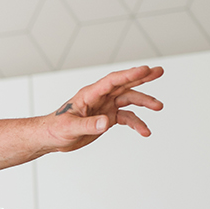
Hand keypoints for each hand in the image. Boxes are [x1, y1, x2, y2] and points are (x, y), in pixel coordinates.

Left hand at [41, 65, 164, 152]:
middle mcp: (100, 98)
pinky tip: (145, 131)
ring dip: (144, 102)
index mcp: (89, 94)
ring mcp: (105, 107)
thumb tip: (106, 122)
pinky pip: (126, 118)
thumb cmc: (55, 129)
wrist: (51, 138)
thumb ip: (88, 125)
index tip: (144, 70)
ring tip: (159, 106)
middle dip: (142, 78)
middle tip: (159, 71)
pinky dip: (137, 123)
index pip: (111, 81)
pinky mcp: (107, 118)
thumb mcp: (69, 128)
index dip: (128, 75)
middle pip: (124, 84)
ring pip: (129, 100)